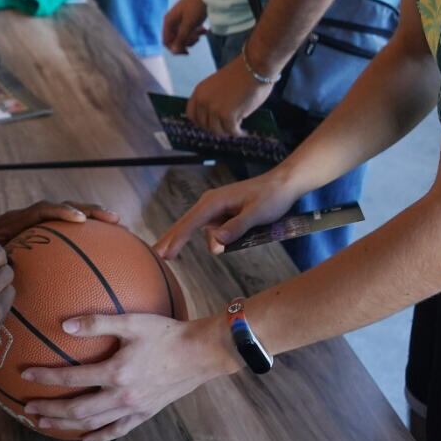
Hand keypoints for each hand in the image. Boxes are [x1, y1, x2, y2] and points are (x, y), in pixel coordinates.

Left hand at [0, 200, 121, 244]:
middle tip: (113, 219)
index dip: (60, 211)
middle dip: (89, 210)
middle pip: (62, 207)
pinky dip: (82, 234)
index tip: (79, 219)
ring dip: (91, 218)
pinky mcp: (37, 233)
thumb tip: (0, 265)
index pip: (41, 210)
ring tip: (117, 226)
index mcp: (14, 221)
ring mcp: (34, 225)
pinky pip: (63, 231)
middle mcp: (27, 219)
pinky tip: (101, 250)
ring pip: (67, 216)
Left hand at [20, 312, 239, 440]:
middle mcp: (122, 396)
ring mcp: (134, 408)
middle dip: (49, 410)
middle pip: (77, 409)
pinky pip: (117, 430)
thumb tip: (65, 325)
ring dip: (66, 425)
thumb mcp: (132, 322)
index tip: (25, 374)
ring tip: (44, 424)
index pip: (72, 377)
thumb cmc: (166, 333)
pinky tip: (84, 439)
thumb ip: (97, 322)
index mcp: (116, 372)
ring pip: (93, 424)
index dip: (46, 377)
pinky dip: (98, 436)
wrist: (201, 353)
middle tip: (27, 407)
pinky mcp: (145, 413)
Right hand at [153, 169, 302, 258]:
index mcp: (213, 202)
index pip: (189, 223)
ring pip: (203, 231)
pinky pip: (214, 230)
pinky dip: (217, 238)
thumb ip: (236, 228)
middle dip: (172, 239)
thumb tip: (216, 242)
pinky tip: (233, 239)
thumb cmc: (271, 197)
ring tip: (235, 235)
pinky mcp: (223, 213)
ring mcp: (215, 208)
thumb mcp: (256, 214)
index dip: (176, 240)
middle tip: (157, 255)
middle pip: (186, 225)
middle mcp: (210, 204)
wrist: (283, 184)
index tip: (163, 254)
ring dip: (210, 242)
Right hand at [162, 0, 208, 54]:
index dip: (175, 48)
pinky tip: (204, 30)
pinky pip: (189, 30)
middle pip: (175, 39)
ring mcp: (180, 19)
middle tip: (197, 39)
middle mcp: (172, 21)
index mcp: (168, 22)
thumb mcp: (189, 24)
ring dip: (192, 37)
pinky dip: (196, 32)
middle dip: (186, 42)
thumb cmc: (195, 7)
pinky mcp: (188, 18)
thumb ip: (181, 38)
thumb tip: (173, 51)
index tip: (187, 51)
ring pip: (183, 35)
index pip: (166, 41)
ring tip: (202, 33)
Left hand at [186, 58, 274, 137]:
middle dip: (216, 128)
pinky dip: (238, 133)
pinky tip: (243, 132)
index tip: (210, 125)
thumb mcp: (217, 86)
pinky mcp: (227, 116)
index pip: (191, 114)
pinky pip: (231, 131)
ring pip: (217, 131)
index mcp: (199, 92)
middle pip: (204, 125)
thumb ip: (213, 99)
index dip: (201, 122)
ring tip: (236, 130)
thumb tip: (217, 117)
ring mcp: (214, 109)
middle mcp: (203, 101)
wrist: (253, 66)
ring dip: (227, 131)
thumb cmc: (242, 73)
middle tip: (226, 129)